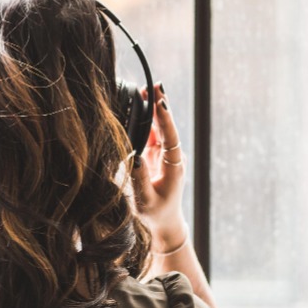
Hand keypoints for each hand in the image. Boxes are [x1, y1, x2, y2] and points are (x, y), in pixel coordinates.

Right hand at [131, 82, 186, 247]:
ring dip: (153, 108)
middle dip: (160, 105)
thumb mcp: (146, 200)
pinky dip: (146, 118)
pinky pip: (152, 132)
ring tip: (146, 89)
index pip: (170, 137)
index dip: (165, 119)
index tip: (160, 102)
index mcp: (174, 165)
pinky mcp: (156, 153)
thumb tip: (133, 156)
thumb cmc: (155, 214)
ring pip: (160, 126)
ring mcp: (165, 153)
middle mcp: (172, 156)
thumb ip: (140, 179)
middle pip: (167, 126)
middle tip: (154, 85)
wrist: (165, 222)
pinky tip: (140, 104)